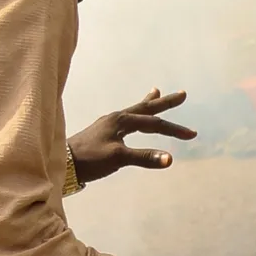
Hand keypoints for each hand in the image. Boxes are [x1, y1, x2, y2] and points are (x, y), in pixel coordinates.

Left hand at [67, 88, 195, 184]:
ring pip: (135, 110)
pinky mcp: (104, 131)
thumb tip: (170, 159)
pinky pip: (126, 118)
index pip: (153, 123)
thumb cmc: (90, 160)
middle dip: (165, 103)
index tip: (192, 135)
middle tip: (183, 94)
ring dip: (149, 103)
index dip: (173, 129)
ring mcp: (109, 123)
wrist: (63, 163)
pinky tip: (132, 115)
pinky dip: (135, 114)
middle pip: (146, 108)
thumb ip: (144, 158)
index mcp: (121, 120)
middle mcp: (117, 117)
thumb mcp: (118, 158)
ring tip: (157, 92)